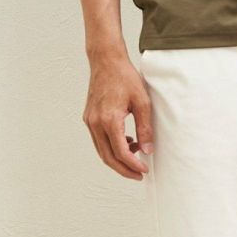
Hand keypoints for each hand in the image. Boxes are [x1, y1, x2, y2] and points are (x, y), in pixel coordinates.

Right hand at [83, 54, 153, 179]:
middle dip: (123, 169)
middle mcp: (95, 123)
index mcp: (109, 119)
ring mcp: (90, 121)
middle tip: (138, 175)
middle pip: (107, 157)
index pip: (120, 151)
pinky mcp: (89, 118)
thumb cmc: (124, 77)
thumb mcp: (142, 101)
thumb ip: (145, 127)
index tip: (144, 170)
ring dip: (117, 159)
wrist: (106, 61)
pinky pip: (99, 140)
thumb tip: (148, 149)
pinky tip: (127, 141)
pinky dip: (111, 147)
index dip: (133, 164)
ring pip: (102, 150)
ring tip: (136, 156)